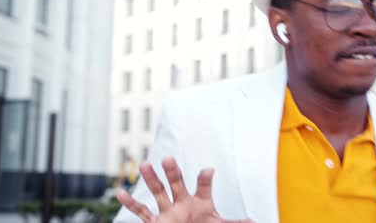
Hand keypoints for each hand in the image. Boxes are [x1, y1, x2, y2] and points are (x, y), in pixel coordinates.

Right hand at [117, 157, 252, 222]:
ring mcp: (168, 211)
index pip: (203, 186)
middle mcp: (182, 202)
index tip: (209, 170)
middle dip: (172, 172)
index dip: (206, 179)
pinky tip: (120, 192)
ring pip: (158, 193)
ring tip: (144, 165)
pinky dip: (131, 204)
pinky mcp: (156, 222)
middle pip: (176, 184)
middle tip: (167, 159)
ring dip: (151, 180)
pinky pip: (142, 212)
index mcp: (200, 201)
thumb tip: (255, 222)